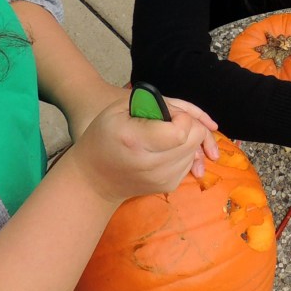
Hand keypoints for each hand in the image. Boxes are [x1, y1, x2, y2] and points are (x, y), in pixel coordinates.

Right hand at [64, 96, 217, 205]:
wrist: (95, 179)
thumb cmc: (104, 137)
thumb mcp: (118, 109)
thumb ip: (153, 104)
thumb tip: (183, 113)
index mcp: (136, 141)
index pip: (181, 131)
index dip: (182, 117)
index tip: (168, 114)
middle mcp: (153, 164)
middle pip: (194, 140)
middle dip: (189, 125)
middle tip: (170, 121)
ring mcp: (163, 179)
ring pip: (195, 150)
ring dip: (187, 139)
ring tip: (164, 135)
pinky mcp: (169, 186)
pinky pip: (190, 162)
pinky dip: (184, 152)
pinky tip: (165, 149)